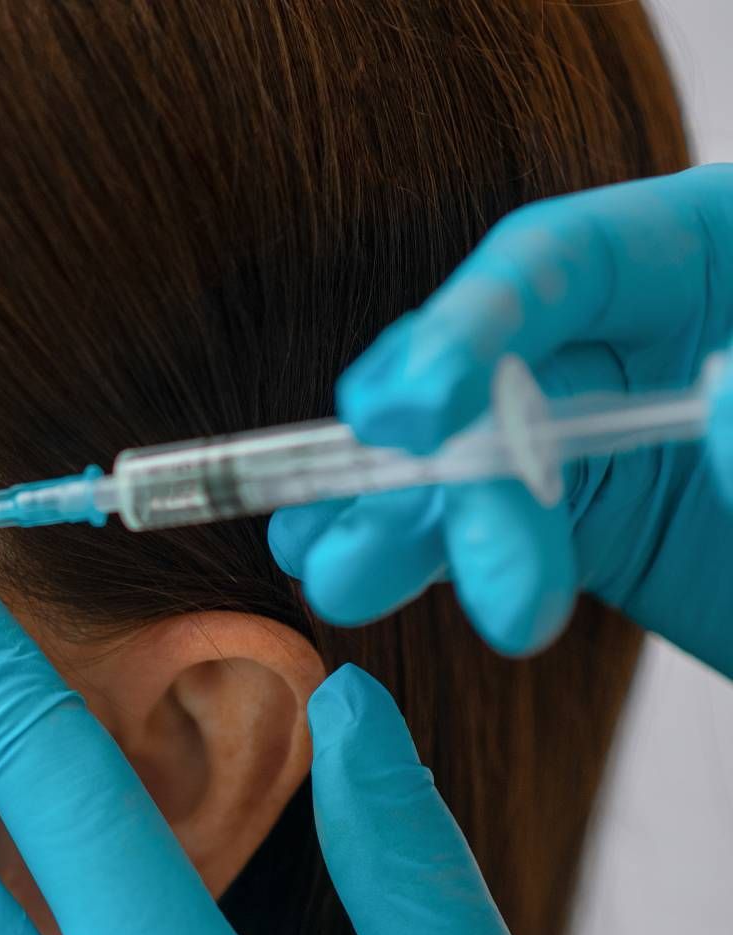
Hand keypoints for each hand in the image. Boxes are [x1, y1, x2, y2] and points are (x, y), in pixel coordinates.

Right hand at [269, 165, 732, 671]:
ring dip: (401, 518)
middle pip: (501, 372)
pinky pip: (495, 528)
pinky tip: (354, 568)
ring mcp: (615, 427)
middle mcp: (648, 331)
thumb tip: (717, 399)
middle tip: (389, 554)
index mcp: (716, 252)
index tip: (407, 408)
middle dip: (442, 466)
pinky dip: (422, 551)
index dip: (466, 325)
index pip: (559, 258)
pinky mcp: (601, 520)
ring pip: (475, 456)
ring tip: (344, 577)